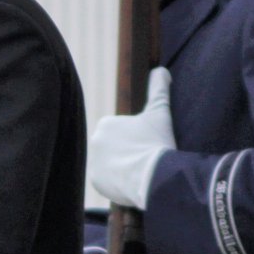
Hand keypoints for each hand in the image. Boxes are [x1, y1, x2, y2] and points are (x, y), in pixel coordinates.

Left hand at [90, 67, 174, 210]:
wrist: (154, 175)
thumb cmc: (157, 141)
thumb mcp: (160, 112)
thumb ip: (158, 89)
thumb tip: (160, 70)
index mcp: (106, 123)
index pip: (122, 132)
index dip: (138, 139)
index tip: (148, 145)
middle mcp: (94, 140)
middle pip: (115, 148)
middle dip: (128, 153)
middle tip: (146, 159)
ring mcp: (93, 162)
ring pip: (111, 164)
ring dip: (123, 167)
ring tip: (140, 172)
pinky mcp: (95, 181)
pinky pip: (107, 181)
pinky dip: (117, 182)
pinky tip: (132, 183)